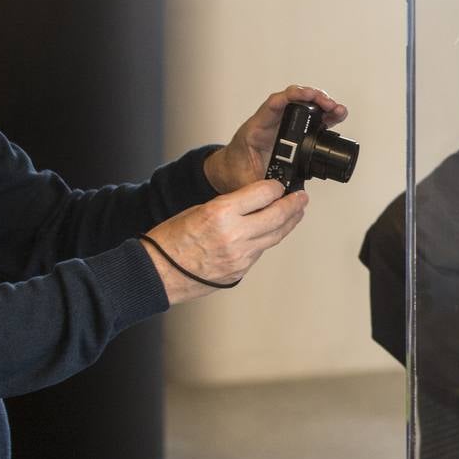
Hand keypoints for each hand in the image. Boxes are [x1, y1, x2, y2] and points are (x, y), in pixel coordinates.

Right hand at [140, 179, 307, 303]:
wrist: (157, 273)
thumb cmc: (170, 240)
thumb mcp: (199, 210)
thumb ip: (230, 206)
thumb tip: (256, 203)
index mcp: (221, 212)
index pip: (263, 193)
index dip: (276, 187)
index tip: (280, 185)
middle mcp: (234, 235)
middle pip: (278, 216)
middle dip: (294, 205)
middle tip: (301, 198)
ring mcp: (240, 256)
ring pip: (274, 236)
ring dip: (288, 223)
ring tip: (295, 213)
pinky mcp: (240, 271)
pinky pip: (260, 252)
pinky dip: (267, 240)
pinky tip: (271, 233)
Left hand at [203, 85, 348, 193]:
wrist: (230, 171)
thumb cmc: (235, 171)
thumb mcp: (246, 181)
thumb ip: (261, 188)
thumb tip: (280, 196)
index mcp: (257, 129)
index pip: (273, 105)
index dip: (290, 97)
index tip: (305, 96)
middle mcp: (271, 123)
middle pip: (294, 100)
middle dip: (314, 98)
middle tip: (330, 105)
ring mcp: (282, 126)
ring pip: (304, 108)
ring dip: (323, 106)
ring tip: (338, 111)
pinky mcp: (291, 133)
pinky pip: (308, 120)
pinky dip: (323, 118)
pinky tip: (335, 119)